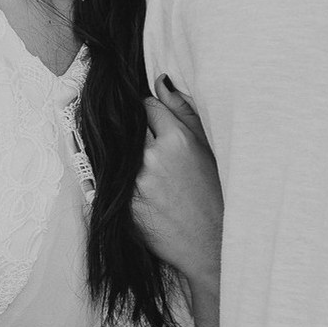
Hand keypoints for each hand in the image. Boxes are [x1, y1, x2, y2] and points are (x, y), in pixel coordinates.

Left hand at [133, 77, 221, 287]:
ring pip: (119, 152)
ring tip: (151, 172)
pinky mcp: (124, 205)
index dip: (152, 114)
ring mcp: (135, 183)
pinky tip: (145, 190)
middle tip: (153, 150)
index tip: (157, 124)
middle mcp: (152, 158)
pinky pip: (113, 179)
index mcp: (177, 140)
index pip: (147, 106)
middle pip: (129, 127)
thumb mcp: (208, 148)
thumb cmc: (214, 195)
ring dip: (128, 156)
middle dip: (138, 132)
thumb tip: (160, 82)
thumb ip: (183, 112)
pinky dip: (122, 179)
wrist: (210, 245)